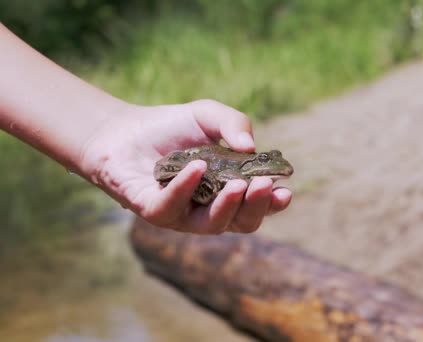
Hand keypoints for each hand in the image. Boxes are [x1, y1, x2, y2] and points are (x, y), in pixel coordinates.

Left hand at [81, 99, 291, 233]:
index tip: (285, 191)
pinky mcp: (153, 211)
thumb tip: (250, 146)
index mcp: (228, 192)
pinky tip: (197, 168)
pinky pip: (172, 208)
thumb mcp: (209, 116)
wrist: (124, 130)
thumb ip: (234, 124)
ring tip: (237, 184)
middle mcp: (209, 209)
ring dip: (228, 206)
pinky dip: (186, 189)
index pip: (257, 206)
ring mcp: (182, 214)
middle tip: (262, 184)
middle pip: (241, 223)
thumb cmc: (171, 128)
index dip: (273, 203)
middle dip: (256, 207)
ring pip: (212, 225)